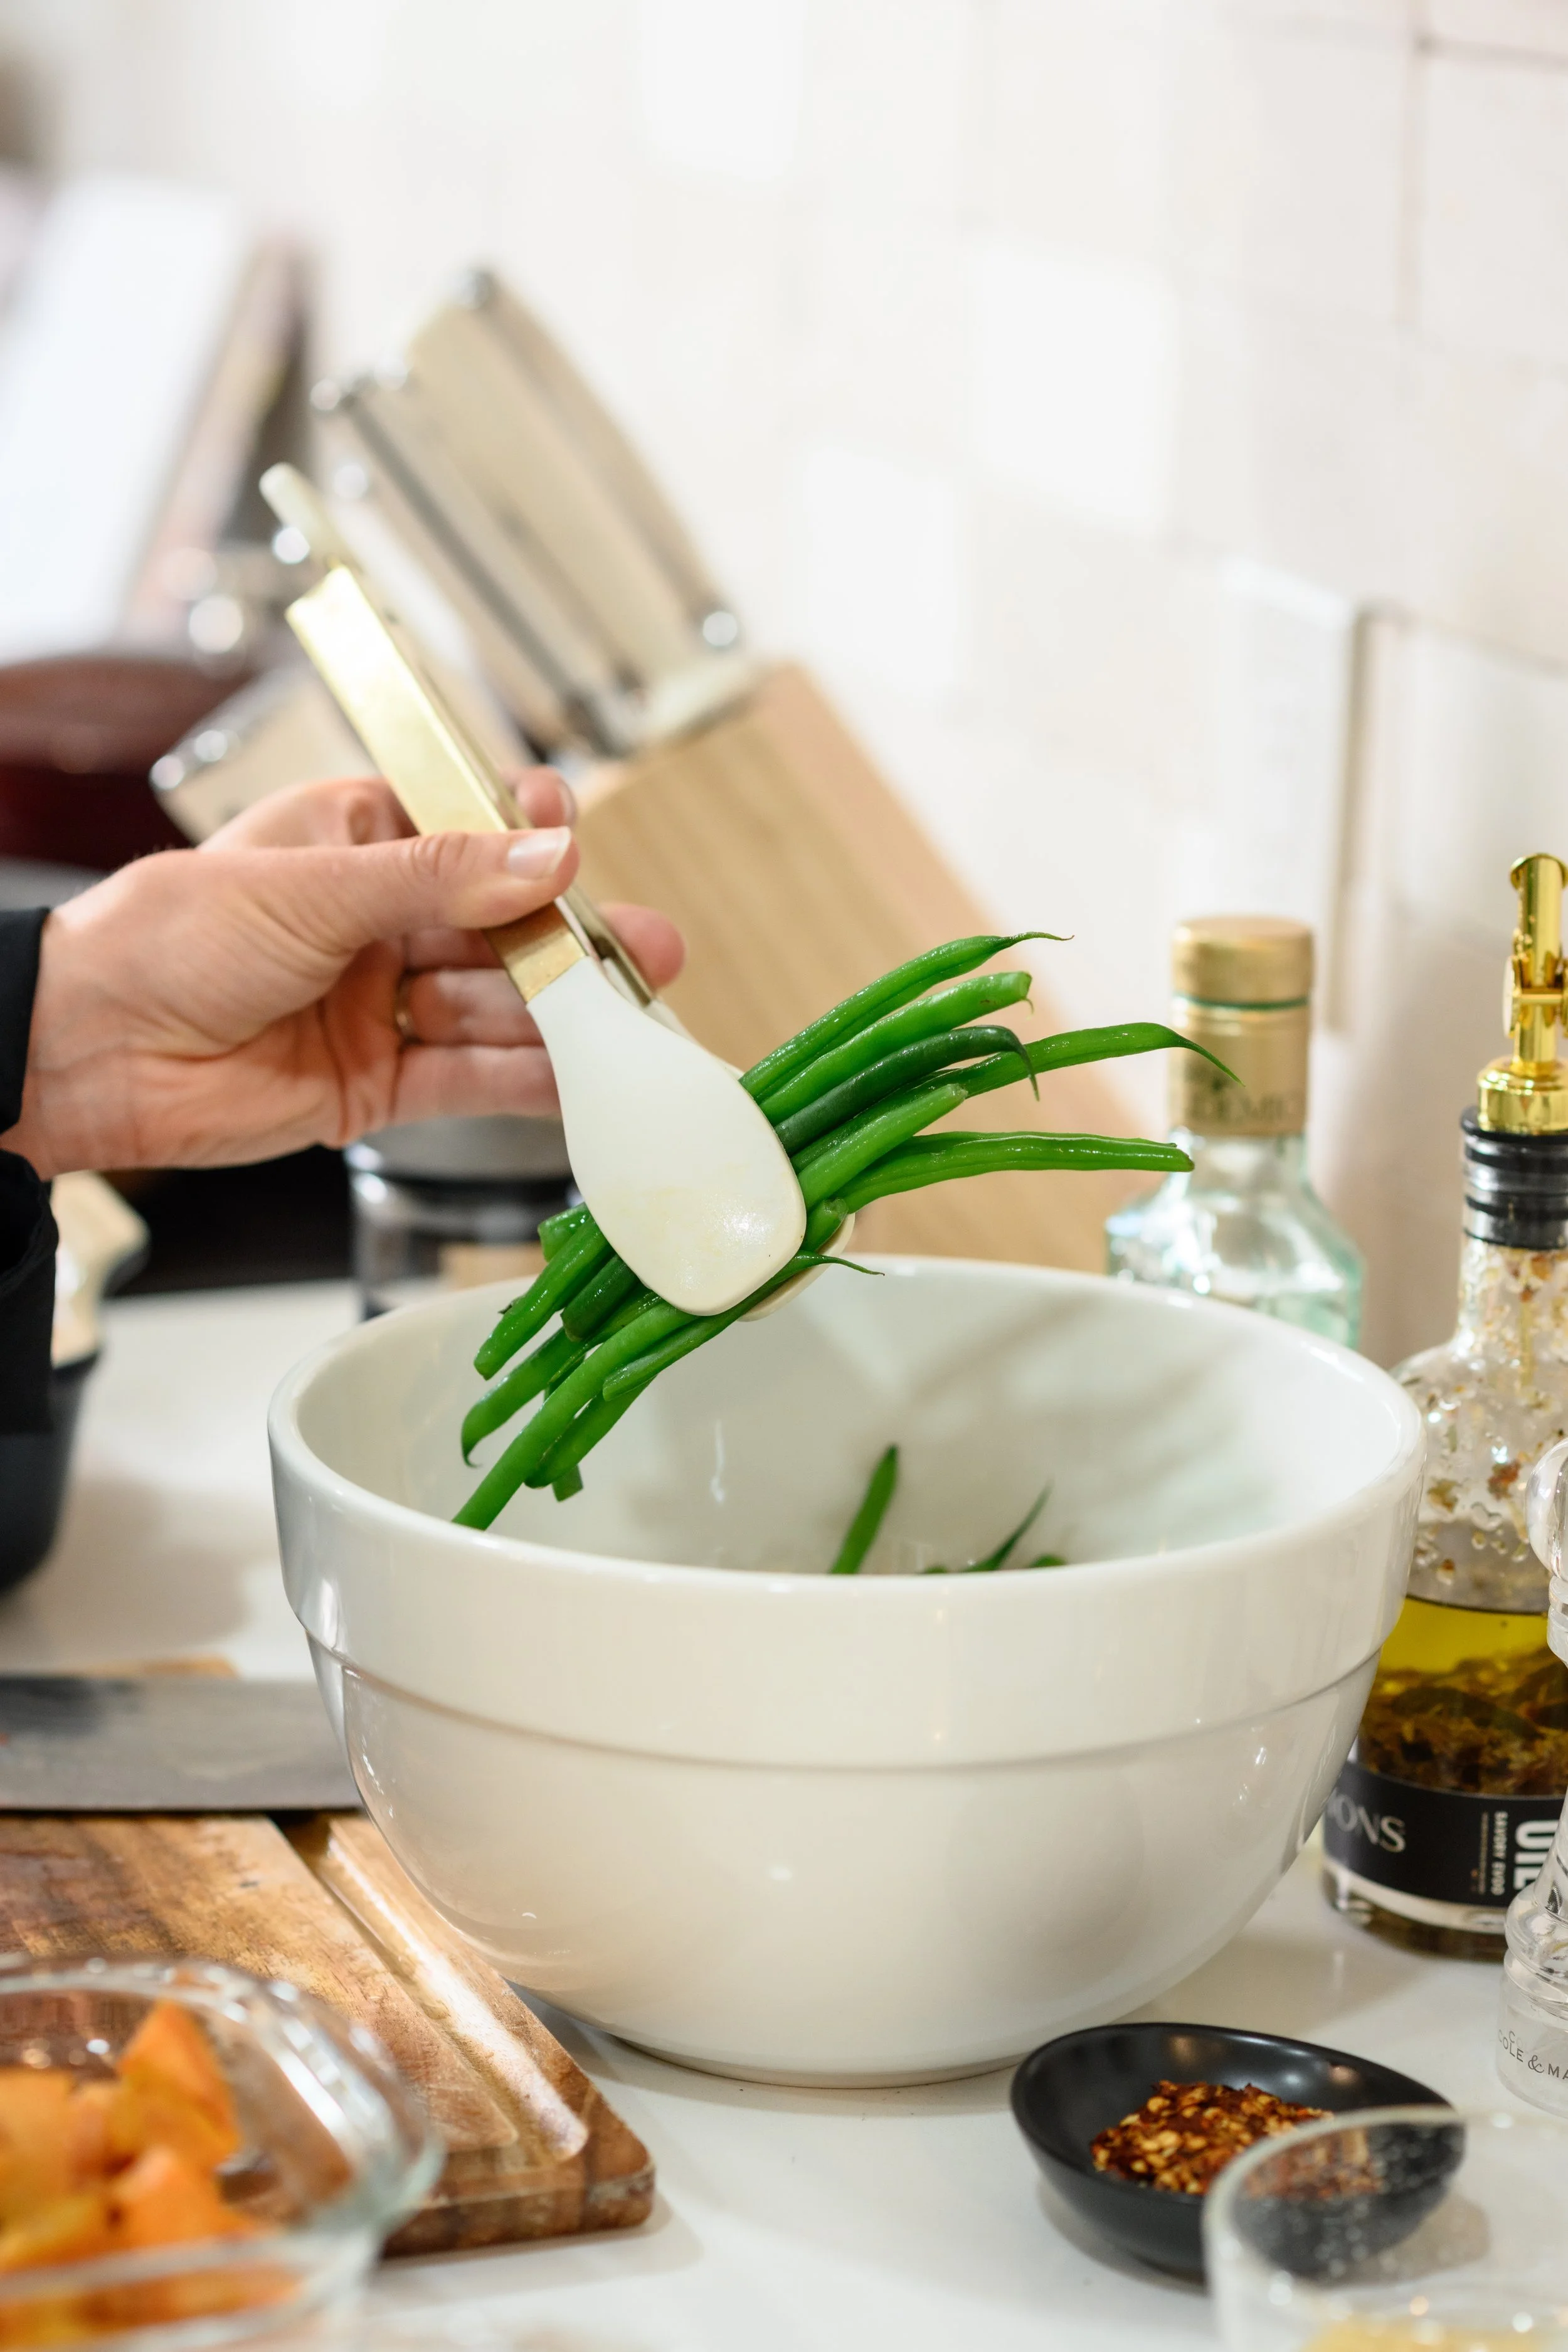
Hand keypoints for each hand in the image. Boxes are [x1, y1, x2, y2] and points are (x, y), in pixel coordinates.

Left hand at [2, 773, 683, 1177]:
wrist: (86, 1053)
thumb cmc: (165, 937)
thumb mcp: (311, 886)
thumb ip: (438, 879)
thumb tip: (545, 856)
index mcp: (358, 841)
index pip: (472, 833)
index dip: (532, 845)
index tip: (577, 855)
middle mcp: (380, 923)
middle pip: (501, 932)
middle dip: (571, 946)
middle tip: (645, 954)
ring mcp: (384, 1007)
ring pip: (495, 1010)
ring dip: (560, 1020)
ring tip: (628, 1028)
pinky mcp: (378, 1085)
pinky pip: (469, 1082)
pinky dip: (527, 1085)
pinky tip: (583, 1085)